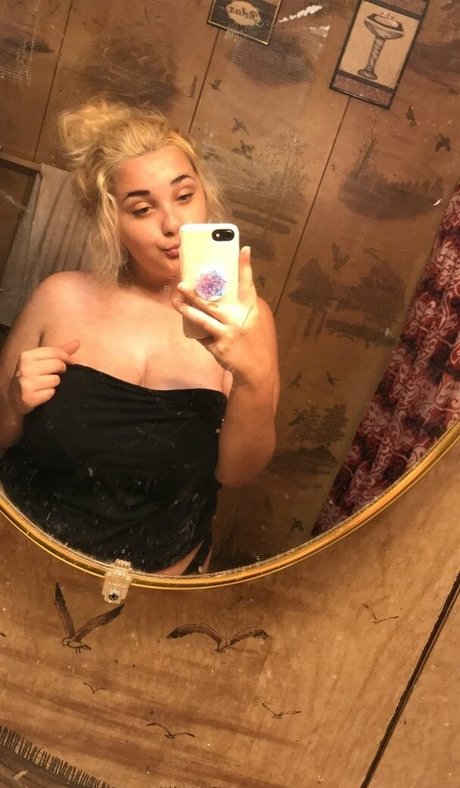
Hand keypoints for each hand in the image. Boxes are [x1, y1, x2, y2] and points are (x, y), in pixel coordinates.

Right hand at [8, 339, 79, 414]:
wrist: (13, 398)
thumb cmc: (31, 376)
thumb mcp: (41, 361)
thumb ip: (59, 351)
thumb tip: (77, 342)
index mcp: (27, 356)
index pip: (54, 351)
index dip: (67, 357)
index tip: (72, 362)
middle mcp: (25, 368)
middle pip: (58, 365)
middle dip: (61, 370)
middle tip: (55, 374)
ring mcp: (26, 383)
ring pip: (56, 380)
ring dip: (55, 384)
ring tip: (45, 385)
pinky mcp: (29, 397)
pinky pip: (51, 393)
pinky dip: (49, 394)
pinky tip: (42, 394)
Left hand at [174, 247, 271, 385]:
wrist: (256, 370)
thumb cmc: (251, 342)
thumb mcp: (251, 321)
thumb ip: (238, 307)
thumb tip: (216, 291)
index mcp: (250, 310)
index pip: (247, 285)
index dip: (245, 267)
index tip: (243, 250)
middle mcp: (239, 320)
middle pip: (213, 302)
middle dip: (196, 293)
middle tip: (182, 283)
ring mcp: (228, 333)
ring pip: (202, 319)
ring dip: (186, 309)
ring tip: (176, 301)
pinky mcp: (218, 347)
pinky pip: (202, 335)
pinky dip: (195, 329)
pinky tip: (188, 323)